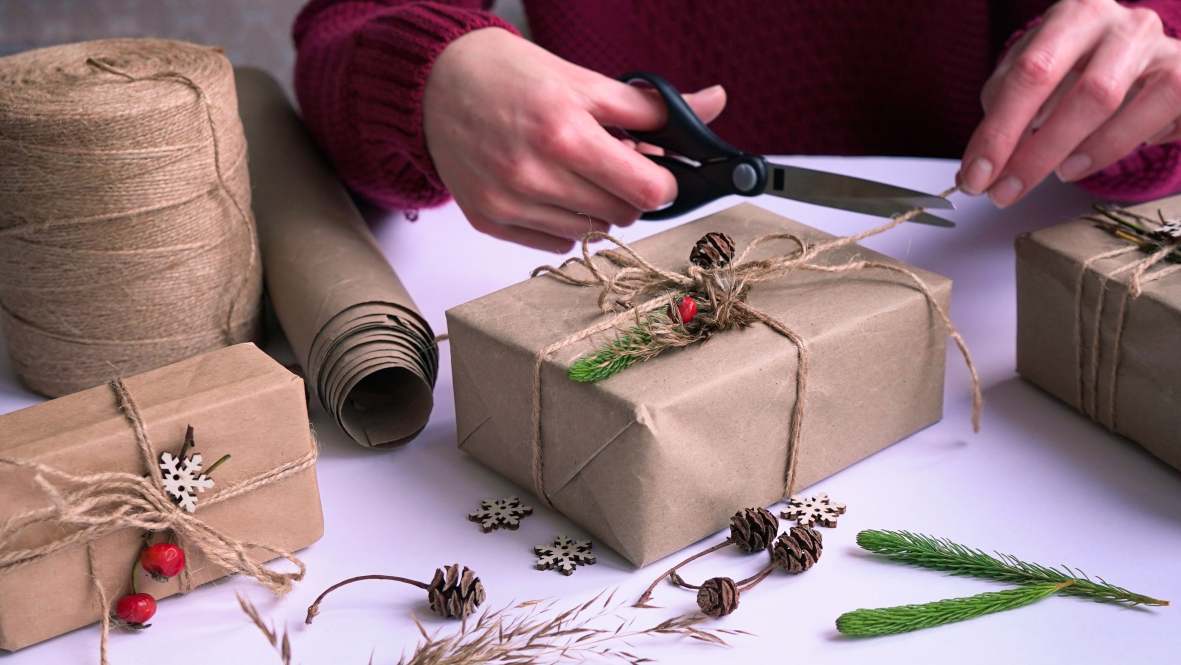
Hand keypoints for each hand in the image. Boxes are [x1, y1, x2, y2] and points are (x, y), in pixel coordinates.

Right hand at [423, 28, 725, 251]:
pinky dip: (564, 222)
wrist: (437, 84)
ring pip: (591, 233)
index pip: (645, 190)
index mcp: (563, 132)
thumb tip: (714, 104)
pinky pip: (556, 243)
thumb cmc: (512, 77)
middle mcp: (532, 173)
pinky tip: (548, 189)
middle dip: (628, 192)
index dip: (661, 182)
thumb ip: (651, 107)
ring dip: (596, 208)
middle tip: (609, 163)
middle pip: (622, 215)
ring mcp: (508, 201)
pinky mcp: (489, 219)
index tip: (655, 171)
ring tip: (573, 172)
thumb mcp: (586, 81)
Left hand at [959, 0, 1180, 206]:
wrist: (1143, 61)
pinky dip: (1115, 147)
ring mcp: (1161, 49)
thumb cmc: (1077, 70)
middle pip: (1081, 90)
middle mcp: (1122, 23)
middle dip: (1035, 151)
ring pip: (1116, 105)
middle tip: (1004, 192)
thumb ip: (1004, 113)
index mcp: (1074, 14)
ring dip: (1076, 151)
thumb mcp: (1034, 79)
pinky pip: (1155, 120)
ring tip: (1058, 173)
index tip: (975, 176)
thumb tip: (976, 168)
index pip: (1029, 73)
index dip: (999, 131)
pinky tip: (1090, 161)